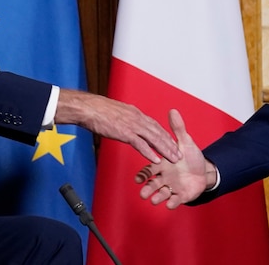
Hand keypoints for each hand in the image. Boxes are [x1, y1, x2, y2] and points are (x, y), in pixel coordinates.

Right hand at [55, 89, 182, 163]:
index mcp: (136, 113)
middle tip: (179, 154)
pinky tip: (156, 160)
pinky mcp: (125, 133)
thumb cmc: (98, 110)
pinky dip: (150, 153)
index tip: (172, 143)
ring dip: (165, 150)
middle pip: (158, 132)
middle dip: (170, 144)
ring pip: (154, 139)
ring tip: (173, 159)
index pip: (155, 126)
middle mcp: (137, 118)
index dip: (165, 135)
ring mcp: (132, 125)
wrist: (89, 108)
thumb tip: (128, 123)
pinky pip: (140, 144)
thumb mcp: (117, 112)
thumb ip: (126, 118)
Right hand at [136, 109, 211, 208]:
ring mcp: (172, 188)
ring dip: (157, 198)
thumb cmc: (191, 157)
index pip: (149, 170)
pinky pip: (175, 200)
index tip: (137, 179)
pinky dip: (172, 203)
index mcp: (162, 165)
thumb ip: (177, 129)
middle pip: (152, 185)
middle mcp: (164, 178)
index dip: (143, 175)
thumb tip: (173, 111)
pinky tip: (170, 204)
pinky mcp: (181, 196)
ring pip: (161, 194)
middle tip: (143, 194)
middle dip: (147, 189)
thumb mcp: (185, 142)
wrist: (204, 170)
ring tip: (154, 200)